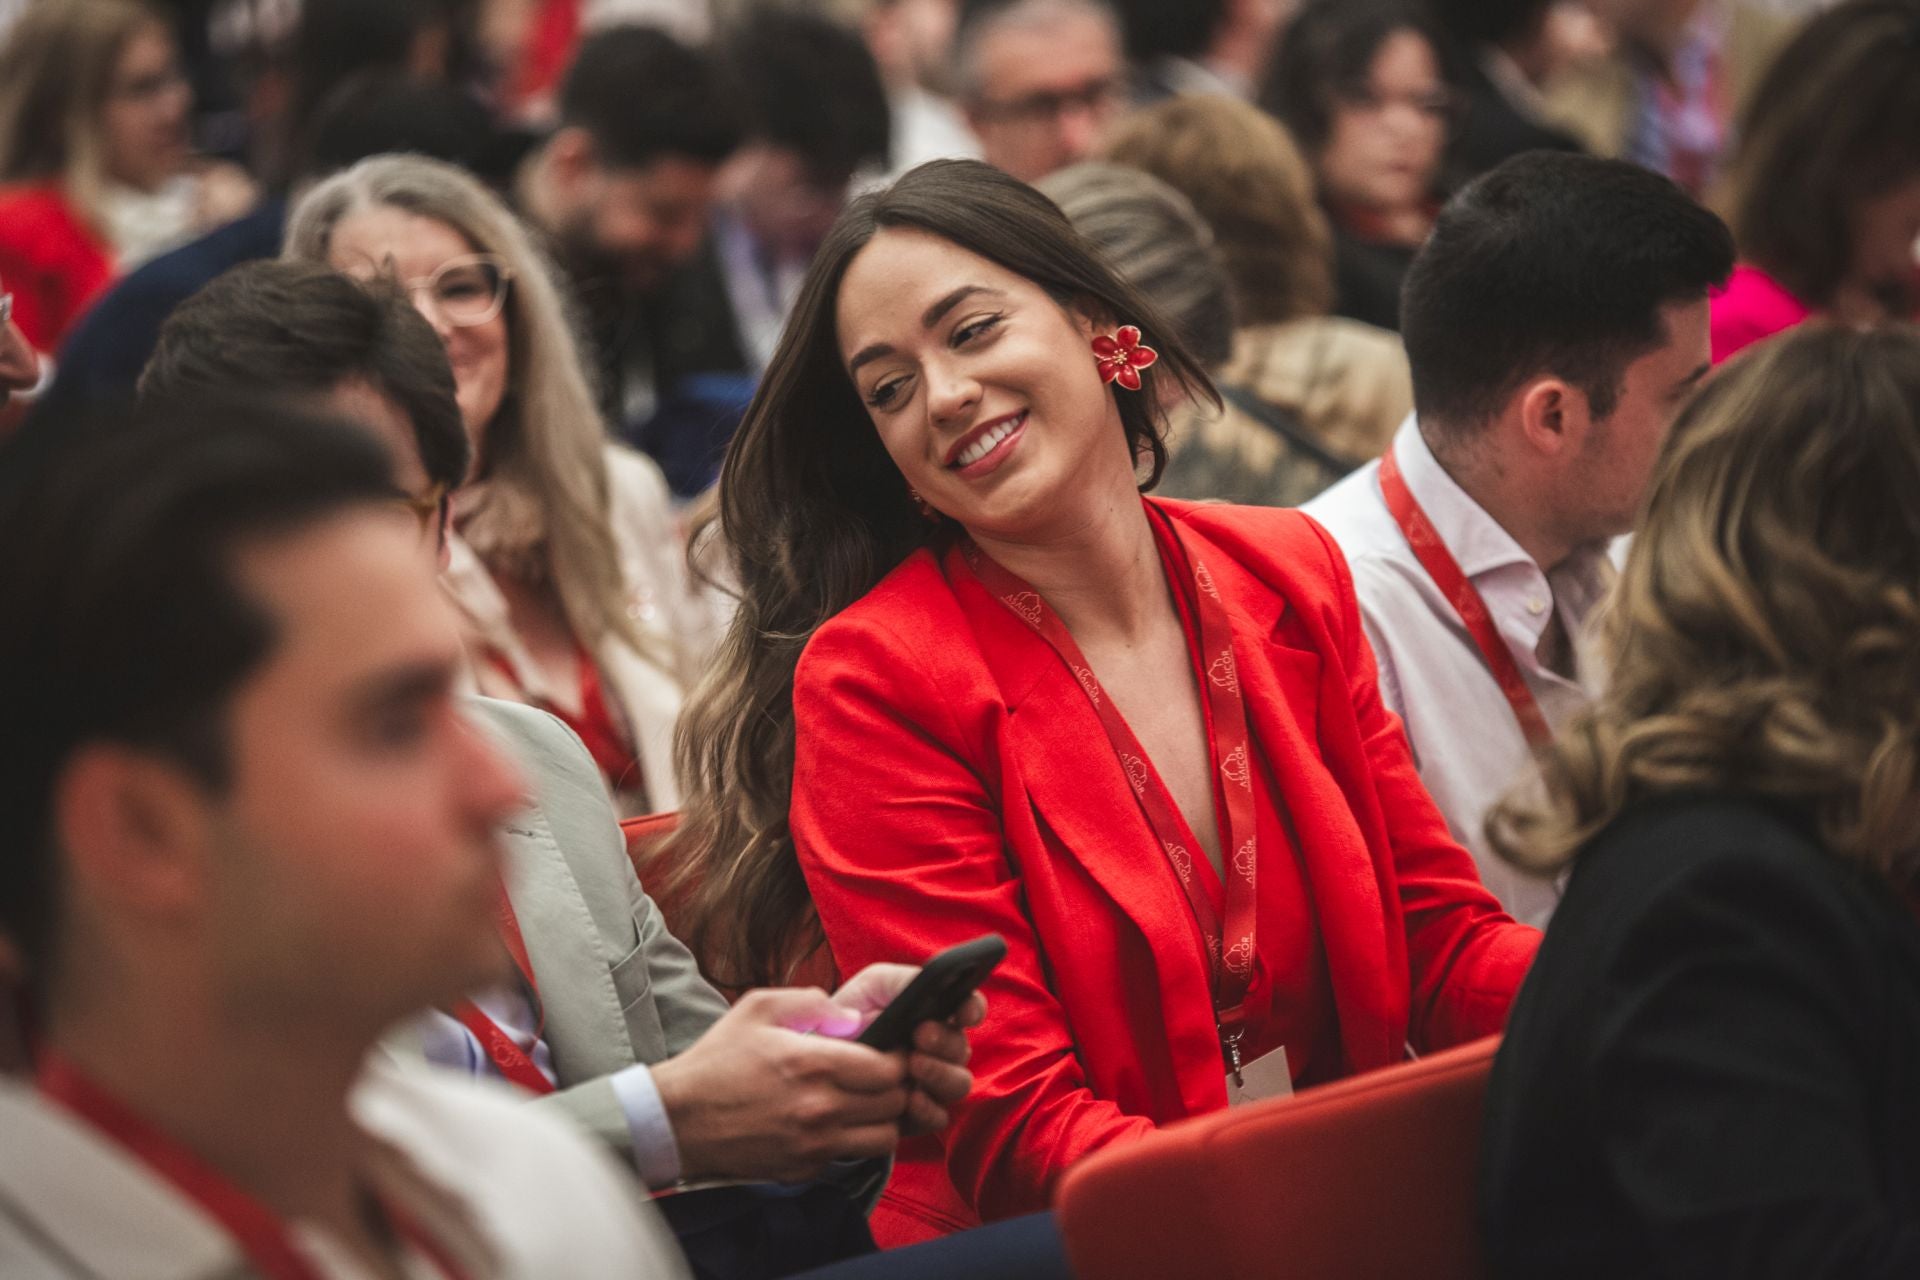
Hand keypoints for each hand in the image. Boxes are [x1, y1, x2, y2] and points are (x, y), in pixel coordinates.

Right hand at [650, 987, 910, 1182]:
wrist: (678, 1119)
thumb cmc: (716, 1061)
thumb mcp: (758, 1008)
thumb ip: (811, 1001)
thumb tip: (852, 1014)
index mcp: (814, 1063)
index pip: (890, 1069)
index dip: (899, 1057)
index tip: (890, 1050)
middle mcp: (820, 1108)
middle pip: (894, 1104)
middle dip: (897, 1087)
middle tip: (883, 1075)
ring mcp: (814, 1144)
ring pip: (884, 1139)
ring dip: (883, 1119)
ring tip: (866, 1102)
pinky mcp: (804, 1169)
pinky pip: (850, 1156)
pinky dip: (852, 1141)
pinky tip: (834, 1122)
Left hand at [832, 963, 985, 1137]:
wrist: (821, 1050)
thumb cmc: (850, 1013)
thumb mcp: (874, 985)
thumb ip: (904, 980)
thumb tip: (931, 983)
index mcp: (937, 1015)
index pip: (969, 1009)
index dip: (972, 1009)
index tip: (962, 1011)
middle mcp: (942, 1050)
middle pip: (963, 1050)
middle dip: (946, 1042)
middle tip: (921, 1034)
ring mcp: (933, 1083)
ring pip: (958, 1084)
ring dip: (941, 1074)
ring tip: (914, 1064)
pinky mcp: (918, 1115)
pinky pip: (938, 1118)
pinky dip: (929, 1109)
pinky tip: (911, 1099)